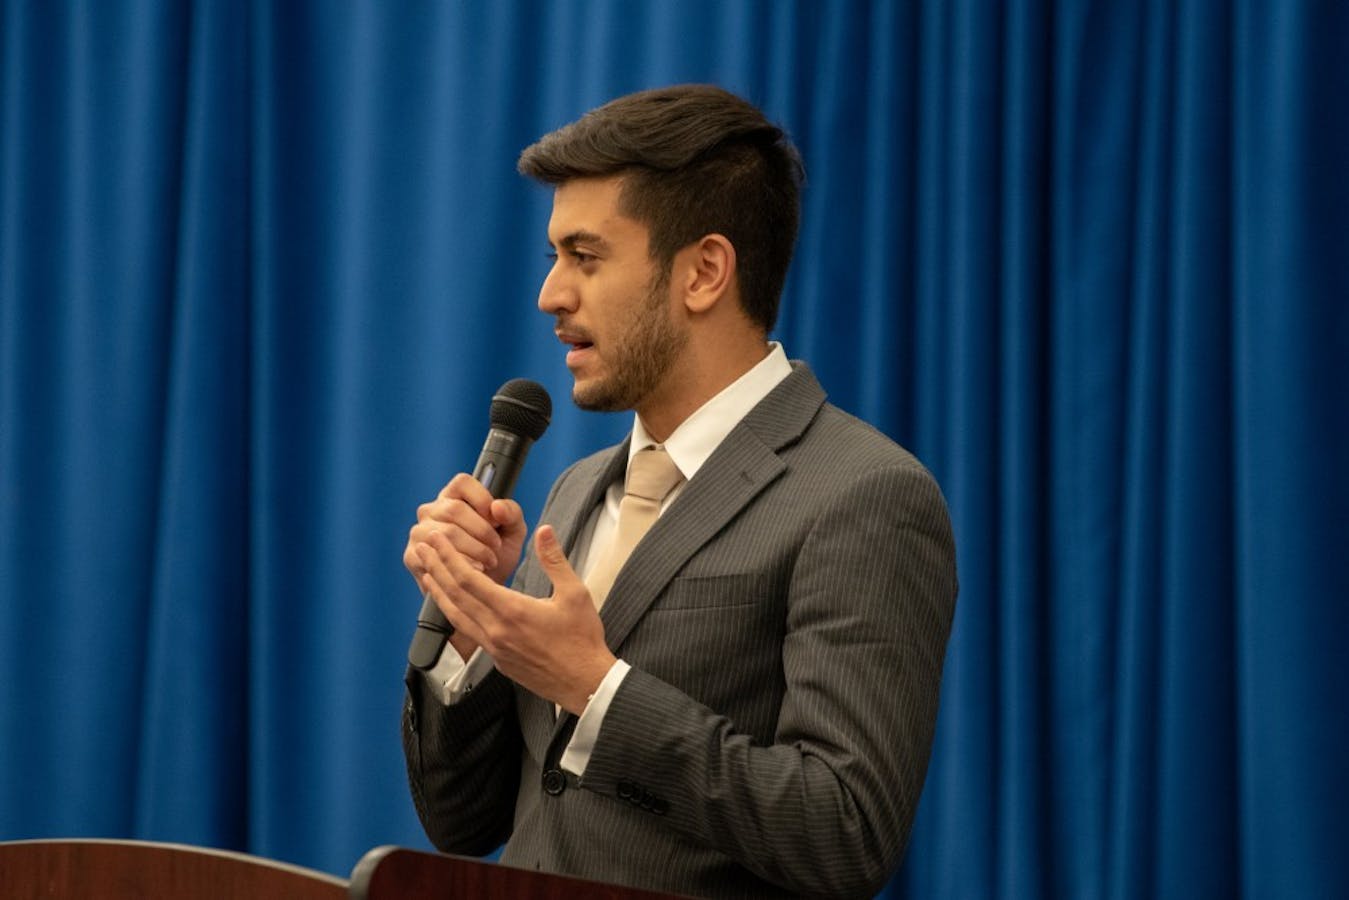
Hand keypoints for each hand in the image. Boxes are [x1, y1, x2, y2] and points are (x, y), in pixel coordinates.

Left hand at [414, 525, 616, 714]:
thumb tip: (544, 530)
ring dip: (438, 591)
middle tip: (422, 546)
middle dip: (436, 567)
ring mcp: (493, 648)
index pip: (468, 579)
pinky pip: (467, 631)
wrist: (585, 684)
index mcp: (512, 611)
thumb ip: (554, 560)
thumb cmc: (582, 640)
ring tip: (425, 572)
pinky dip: (453, 611)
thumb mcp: (575, 594)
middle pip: (454, 595)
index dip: (448, 556)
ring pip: (455, 615)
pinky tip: (451, 603)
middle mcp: (495, 630)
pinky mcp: (497, 660)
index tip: (436, 538)